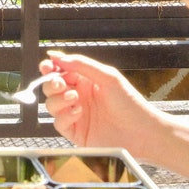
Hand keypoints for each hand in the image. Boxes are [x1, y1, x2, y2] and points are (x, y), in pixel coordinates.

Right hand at [39, 52, 168, 155]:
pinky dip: (64, 116)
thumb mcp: (108, 77)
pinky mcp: (76, 133)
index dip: (50, 68)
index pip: (60, 71)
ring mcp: (76, 115)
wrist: (141, 133)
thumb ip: (82, 65)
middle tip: (59, 83)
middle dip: (51, 83)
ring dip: (58, 99)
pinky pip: (59, 123)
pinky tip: (78, 112)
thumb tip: (57, 56)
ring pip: (51, 104)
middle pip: (51, 87)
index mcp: (85, 80)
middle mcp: (78, 96)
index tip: (47, 66)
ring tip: (74, 98)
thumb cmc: (130, 103)